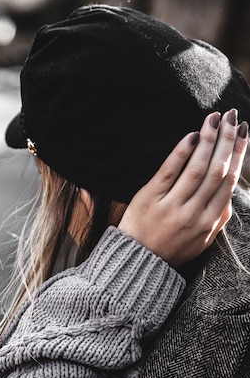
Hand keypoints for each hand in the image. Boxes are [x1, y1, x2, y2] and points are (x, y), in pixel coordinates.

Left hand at [118, 109, 247, 266]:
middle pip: (215, 171)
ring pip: (196, 169)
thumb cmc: (171, 250)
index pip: (228, 182)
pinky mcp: (150, 199)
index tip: (243, 132)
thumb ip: (218, 220)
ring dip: (208, 140)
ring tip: (215, 118)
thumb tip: (230, 198)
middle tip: (232, 116)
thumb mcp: (201, 242)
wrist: (137, 261)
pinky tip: (192, 135)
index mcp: (208, 222)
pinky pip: (169, 172)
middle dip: (227, 141)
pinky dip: (181, 152)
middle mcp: (192, 214)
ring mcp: (171, 206)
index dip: (238, 154)